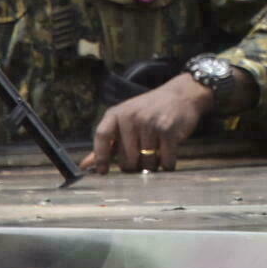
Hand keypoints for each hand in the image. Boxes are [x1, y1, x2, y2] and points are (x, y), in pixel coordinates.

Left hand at [86, 77, 211, 173]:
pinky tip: (168, 156)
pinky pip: (165, 161)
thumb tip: (85, 166)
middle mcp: (131, 117)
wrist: (181, 95)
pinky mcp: (168, 130)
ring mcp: (150, 123)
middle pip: (126, 159)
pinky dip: (167, 164)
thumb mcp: (126, 120)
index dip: (100, 157)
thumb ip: (107, 143)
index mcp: (117, 114)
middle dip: (135, 166)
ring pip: (146, 164)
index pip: (102, 136)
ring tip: (156, 153)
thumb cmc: (149, 111)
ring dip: (152, 166)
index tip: (103, 172)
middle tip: (142, 158)